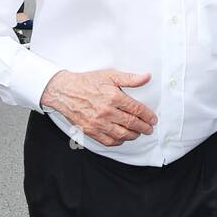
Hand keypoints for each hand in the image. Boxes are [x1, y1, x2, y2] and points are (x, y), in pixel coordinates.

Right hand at [40, 68, 156, 145]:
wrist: (64, 91)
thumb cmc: (87, 82)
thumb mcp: (110, 75)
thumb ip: (130, 78)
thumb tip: (147, 77)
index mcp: (113, 97)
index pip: (137, 110)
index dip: (148, 116)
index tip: (153, 119)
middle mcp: (107, 111)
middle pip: (132, 124)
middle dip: (144, 128)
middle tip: (149, 129)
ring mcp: (98, 123)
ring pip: (122, 134)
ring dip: (133, 135)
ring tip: (138, 133)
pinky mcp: (90, 130)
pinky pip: (108, 141)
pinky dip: (118, 141)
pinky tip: (122, 138)